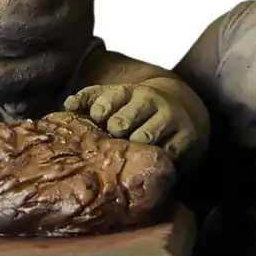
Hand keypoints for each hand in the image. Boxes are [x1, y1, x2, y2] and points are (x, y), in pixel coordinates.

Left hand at [64, 80, 201, 165]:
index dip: (99, 113)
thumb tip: (68, 105)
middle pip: (123, 123)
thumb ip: (89, 100)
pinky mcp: (187, 138)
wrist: (182, 108)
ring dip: (133, 149)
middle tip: (114, 141)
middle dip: (114, 135)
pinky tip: (149, 163)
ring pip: (144, 138)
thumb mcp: (115, 98)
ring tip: (130, 154)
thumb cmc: (137, 108)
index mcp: (131, 92)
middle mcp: (152, 102)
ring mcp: (171, 119)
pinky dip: (155, 162)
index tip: (98, 121)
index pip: (107, 101)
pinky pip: (167, 155)